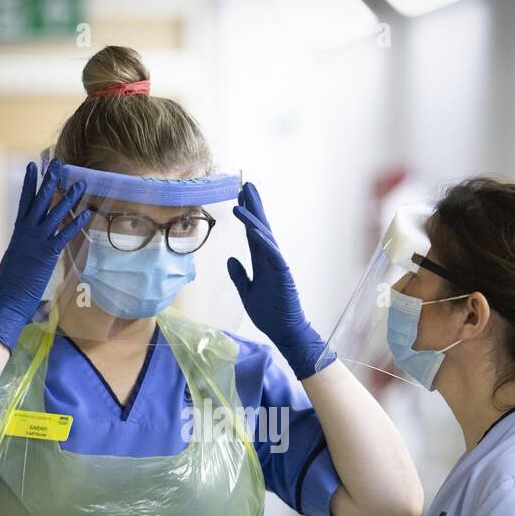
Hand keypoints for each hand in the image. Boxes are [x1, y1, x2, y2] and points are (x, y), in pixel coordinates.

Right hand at [0, 159, 91, 349]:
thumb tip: (26, 242)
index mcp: (19, 231)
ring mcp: (38, 241)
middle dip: (49, 180)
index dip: (30, 182)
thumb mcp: (15, 256)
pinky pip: (65, 234)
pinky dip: (76, 223)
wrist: (8, 295)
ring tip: (80, 184)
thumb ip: (23, 245)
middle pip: (40, 200)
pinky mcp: (47, 253)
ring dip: (69, 198)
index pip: (25, 200)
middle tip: (57, 163)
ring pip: (55, 213)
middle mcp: (28, 231)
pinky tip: (87, 213)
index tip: (33, 166)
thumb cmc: (11, 281)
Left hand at [226, 183, 334, 379]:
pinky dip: (264, 241)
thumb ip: (239, 275)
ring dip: (254, 218)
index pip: (252, 233)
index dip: (247, 215)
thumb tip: (230, 259)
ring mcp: (278, 265)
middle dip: (253, 206)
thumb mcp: (246, 292)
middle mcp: (271, 259)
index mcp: (262, 262)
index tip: (239, 197)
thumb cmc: (269, 313)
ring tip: (243, 200)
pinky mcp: (283, 275)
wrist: (284, 331)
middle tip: (246, 184)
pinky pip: (273, 255)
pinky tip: (254, 229)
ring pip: (265, 236)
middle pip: (260, 227)